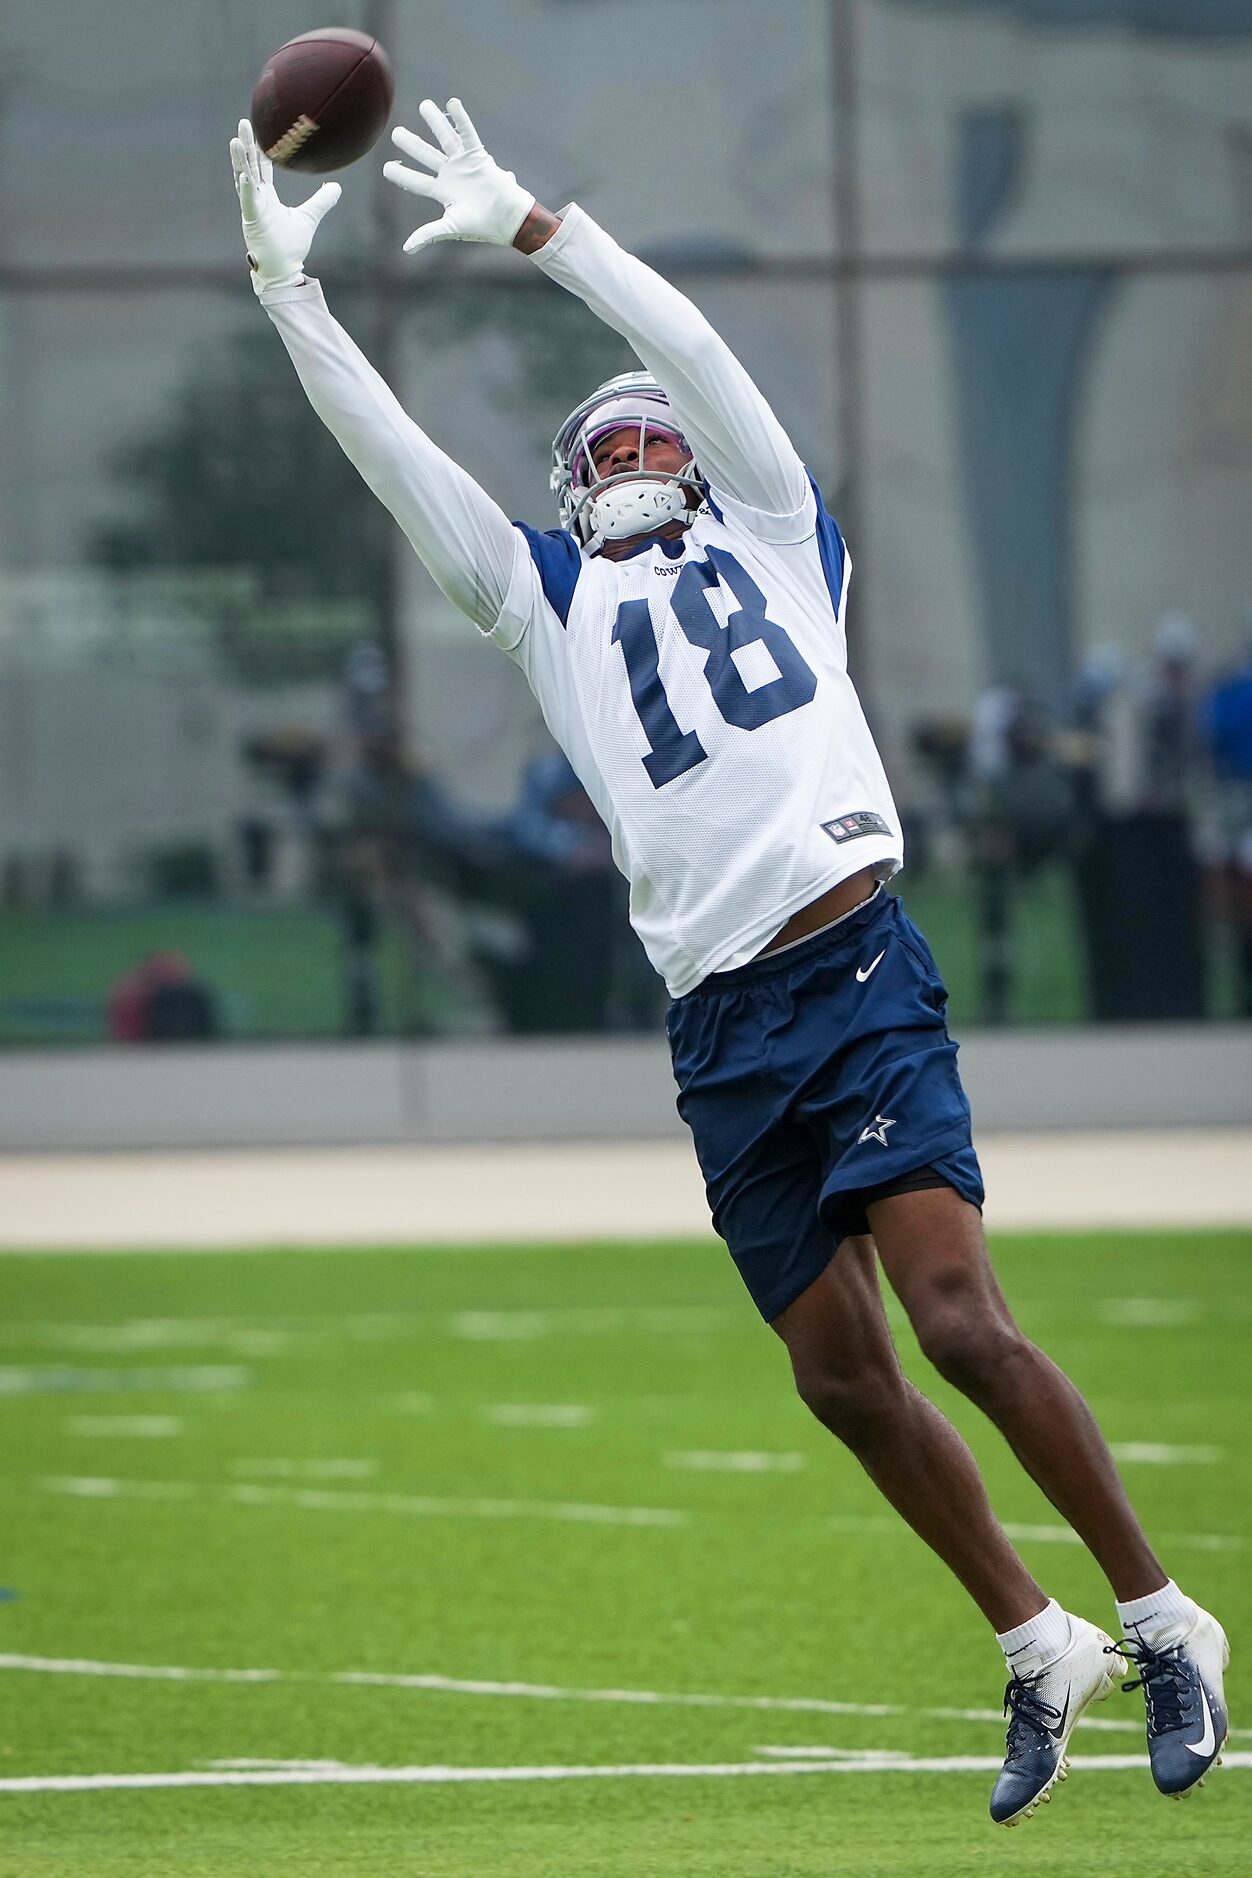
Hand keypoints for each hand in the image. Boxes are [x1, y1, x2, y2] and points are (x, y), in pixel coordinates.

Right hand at [229, 118, 340, 294]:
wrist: (284, 269)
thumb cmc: (291, 246)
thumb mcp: (309, 217)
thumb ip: (321, 201)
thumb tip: (336, 186)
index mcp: (267, 196)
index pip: (263, 167)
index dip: (261, 149)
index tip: (260, 130)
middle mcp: (258, 199)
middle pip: (250, 166)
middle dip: (246, 144)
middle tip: (244, 122)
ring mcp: (253, 209)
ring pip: (244, 179)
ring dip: (240, 160)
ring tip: (235, 140)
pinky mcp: (253, 221)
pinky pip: (248, 202)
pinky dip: (246, 189)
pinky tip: (244, 176)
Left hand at [383, 99, 533, 254]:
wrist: (508, 219)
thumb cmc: (483, 225)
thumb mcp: (451, 228)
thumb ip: (428, 234)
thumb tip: (407, 249)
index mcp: (443, 192)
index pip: (417, 182)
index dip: (401, 175)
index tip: (386, 168)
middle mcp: (451, 175)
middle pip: (426, 156)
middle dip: (411, 144)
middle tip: (396, 133)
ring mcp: (464, 164)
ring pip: (445, 139)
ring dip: (435, 122)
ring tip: (424, 105)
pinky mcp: (478, 156)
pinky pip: (468, 134)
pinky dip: (462, 119)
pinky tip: (453, 102)